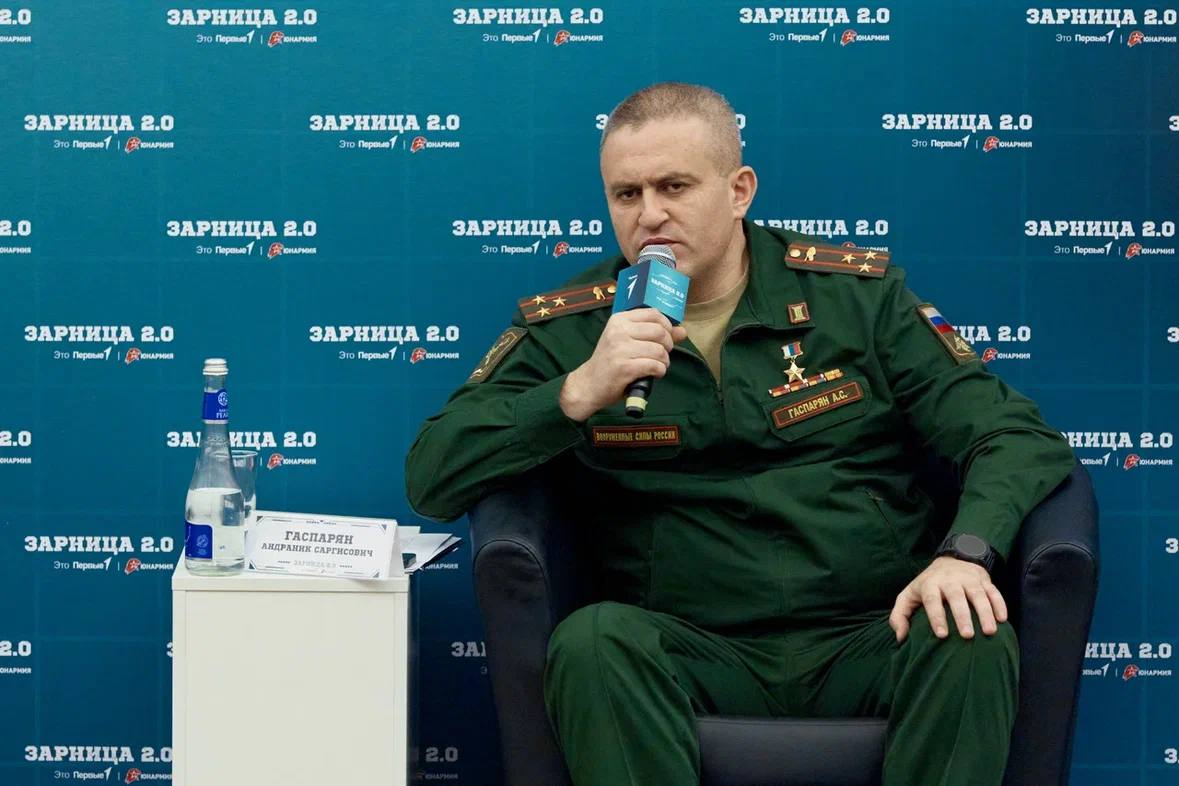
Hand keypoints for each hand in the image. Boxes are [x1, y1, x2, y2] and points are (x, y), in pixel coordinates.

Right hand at [559, 310, 688, 421]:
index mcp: (619, 320)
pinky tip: (653, 374)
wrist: (589, 384)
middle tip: (662, 355)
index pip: (654, 314)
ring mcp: (620, 349)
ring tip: (657, 366)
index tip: (665, 338)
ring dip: (664, 361)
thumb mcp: (628, 342)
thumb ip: (655, 335)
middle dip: (668, 345)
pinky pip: (654, 366)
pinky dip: (659, 372)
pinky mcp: (624, 368)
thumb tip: (682, 331)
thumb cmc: (610, 361)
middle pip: (660, 332)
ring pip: (659, 350)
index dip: (667, 326)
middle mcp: (619, 331)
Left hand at [889, 556, 1006, 642]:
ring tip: (990, 632)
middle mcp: (950, 580)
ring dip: (985, 612)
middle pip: (956, 596)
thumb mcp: (908, 596)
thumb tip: (900, 637)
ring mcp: (969, 579)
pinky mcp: (984, 580)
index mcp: (930, 584)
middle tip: (967, 636)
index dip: (936, 616)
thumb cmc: (927, 586)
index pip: (932, 599)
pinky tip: (1002, 619)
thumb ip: (899, 616)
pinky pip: (994, 591)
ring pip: (978, 594)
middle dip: (962, 616)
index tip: (942, 634)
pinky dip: (999, 604)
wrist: (952, 559)